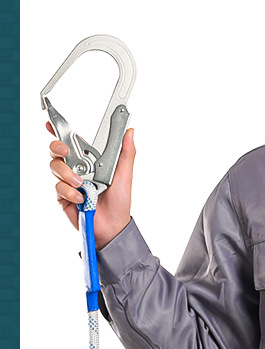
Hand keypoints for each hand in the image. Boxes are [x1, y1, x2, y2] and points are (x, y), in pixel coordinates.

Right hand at [48, 123, 135, 249]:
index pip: (74, 142)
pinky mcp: (63, 196)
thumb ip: (126, 153)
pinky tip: (82, 199)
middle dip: (58, 147)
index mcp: (91, 161)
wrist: (113, 226)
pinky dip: (70, 192)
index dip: (60, 130)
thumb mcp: (125, 175)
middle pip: (57, 151)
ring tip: (81, 184)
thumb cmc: (120, 202)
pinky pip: (59, 187)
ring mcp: (68, 182)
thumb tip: (130, 132)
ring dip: (68, 174)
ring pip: (56, 167)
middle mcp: (77, 169)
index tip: (51, 122)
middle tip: (65, 151)